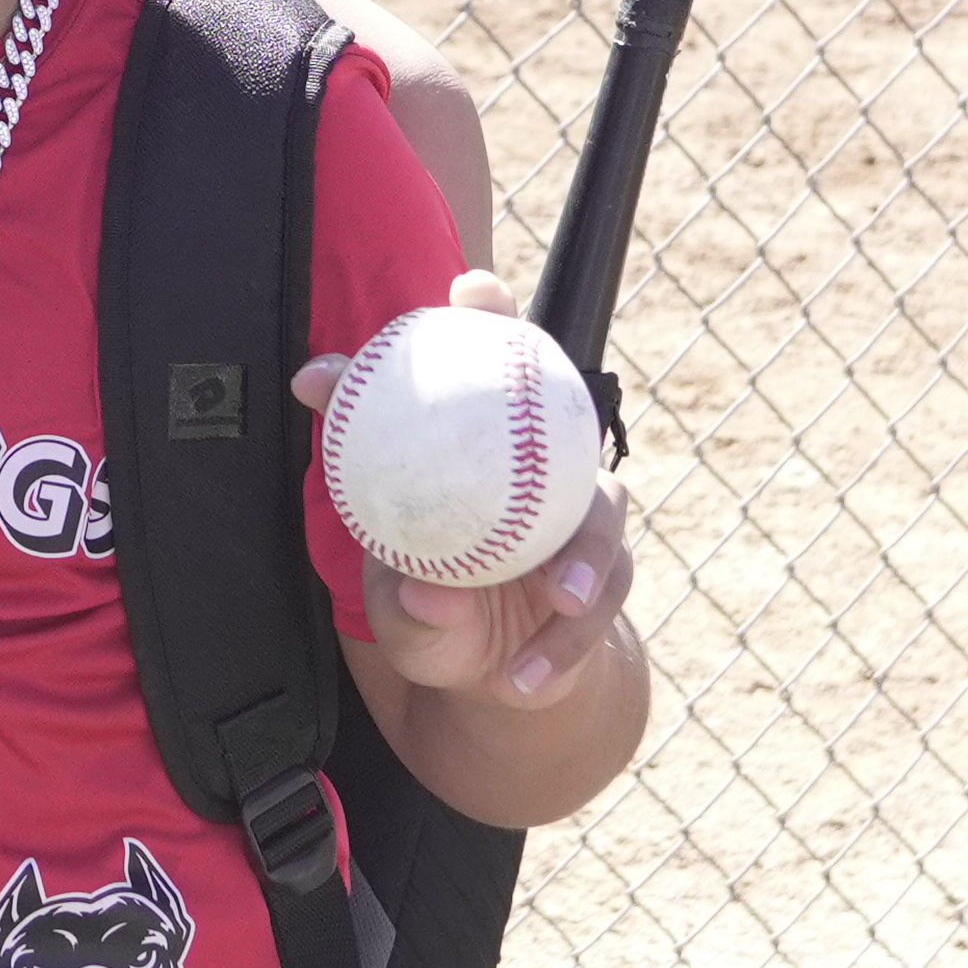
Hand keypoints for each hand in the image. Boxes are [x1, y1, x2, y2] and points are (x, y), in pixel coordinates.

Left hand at [297, 268, 628, 712]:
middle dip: (563, 415)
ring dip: (583, 568)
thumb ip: (362, 513)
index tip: (466, 288)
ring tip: (557, 600)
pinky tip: (519, 680)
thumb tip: (373, 506)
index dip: (489, 313)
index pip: (496, 362)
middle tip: (534, 445)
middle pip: (571, 423)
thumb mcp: (383, 567)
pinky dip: (553, 652)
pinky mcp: (604, 589)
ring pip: (601, 531)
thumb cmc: (429, 595)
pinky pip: (590, 618)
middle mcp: (549, 469)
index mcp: (493, 443)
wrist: (487, 673)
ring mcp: (585, 526)